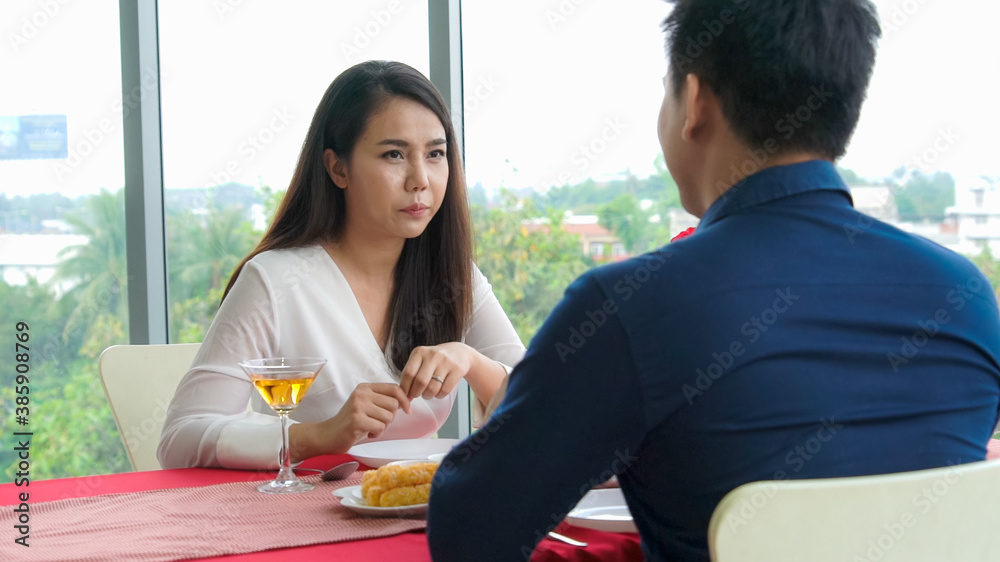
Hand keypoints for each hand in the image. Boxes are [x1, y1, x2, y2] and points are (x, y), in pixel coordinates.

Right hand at [295, 383, 410, 457]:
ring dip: (383, 427)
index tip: (407, 410)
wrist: (329, 435)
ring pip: (388, 417)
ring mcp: (358, 406)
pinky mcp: (357, 419)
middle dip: (390, 417)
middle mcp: (361, 393)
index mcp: (365, 387)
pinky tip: (367, 433)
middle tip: (378, 422)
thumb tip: (406, 400)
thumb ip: (383, 400)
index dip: (404, 400)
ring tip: (371, 427)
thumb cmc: (352, 422)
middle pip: (394, 404)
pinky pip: (380, 427)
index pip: (394, 388)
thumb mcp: (367, 405)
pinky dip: (377, 433)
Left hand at [399, 342, 475, 399]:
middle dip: (416, 393)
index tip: (406, 395)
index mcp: (420, 352)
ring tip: (428, 393)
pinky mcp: (457, 369)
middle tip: (417, 395)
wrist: (459, 352)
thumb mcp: (422, 360)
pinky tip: (439, 392)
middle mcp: (433, 355)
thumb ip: (412, 375)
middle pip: (420, 382)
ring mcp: (446, 362)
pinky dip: (439, 396)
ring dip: (428, 396)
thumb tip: (404, 397)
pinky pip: (444, 390)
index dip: (405, 388)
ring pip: (432, 388)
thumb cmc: (435, 360)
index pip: (408, 374)